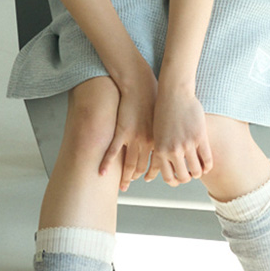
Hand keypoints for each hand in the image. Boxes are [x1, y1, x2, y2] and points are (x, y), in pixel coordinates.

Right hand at [99, 68, 157, 191]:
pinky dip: (106, 164)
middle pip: (141, 167)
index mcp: (159, 139)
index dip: (152, 173)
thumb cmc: (152, 98)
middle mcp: (147, 142)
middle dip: (136, 177)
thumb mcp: (162, 117)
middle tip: (132, 183)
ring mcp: (133, 138)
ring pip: (128, 164)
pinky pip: (112, 152)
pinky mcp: (121, 132)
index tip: (148, 178)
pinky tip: (102, 173)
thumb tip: (167, 142)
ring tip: (122, 185)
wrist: (140, 85)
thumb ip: (162, 132)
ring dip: (124, 177)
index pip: (157, 163)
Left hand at [146, 86, 213, 185]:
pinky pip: (207, 159)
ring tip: (200, 169)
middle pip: (183, 177)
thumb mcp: (157, 134)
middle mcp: (173, 150)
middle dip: (188, 178)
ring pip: (197, 171)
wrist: (174, 94)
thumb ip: (161, 151)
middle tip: (191, 174)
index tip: (180, 179)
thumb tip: (159, 169)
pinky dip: (208, 166)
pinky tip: (207, 164)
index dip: (175, 182)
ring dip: (199, 173)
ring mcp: (187, 144)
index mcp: (161, 151)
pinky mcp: (200, 137)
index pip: (168, 177)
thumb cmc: (163, 113)